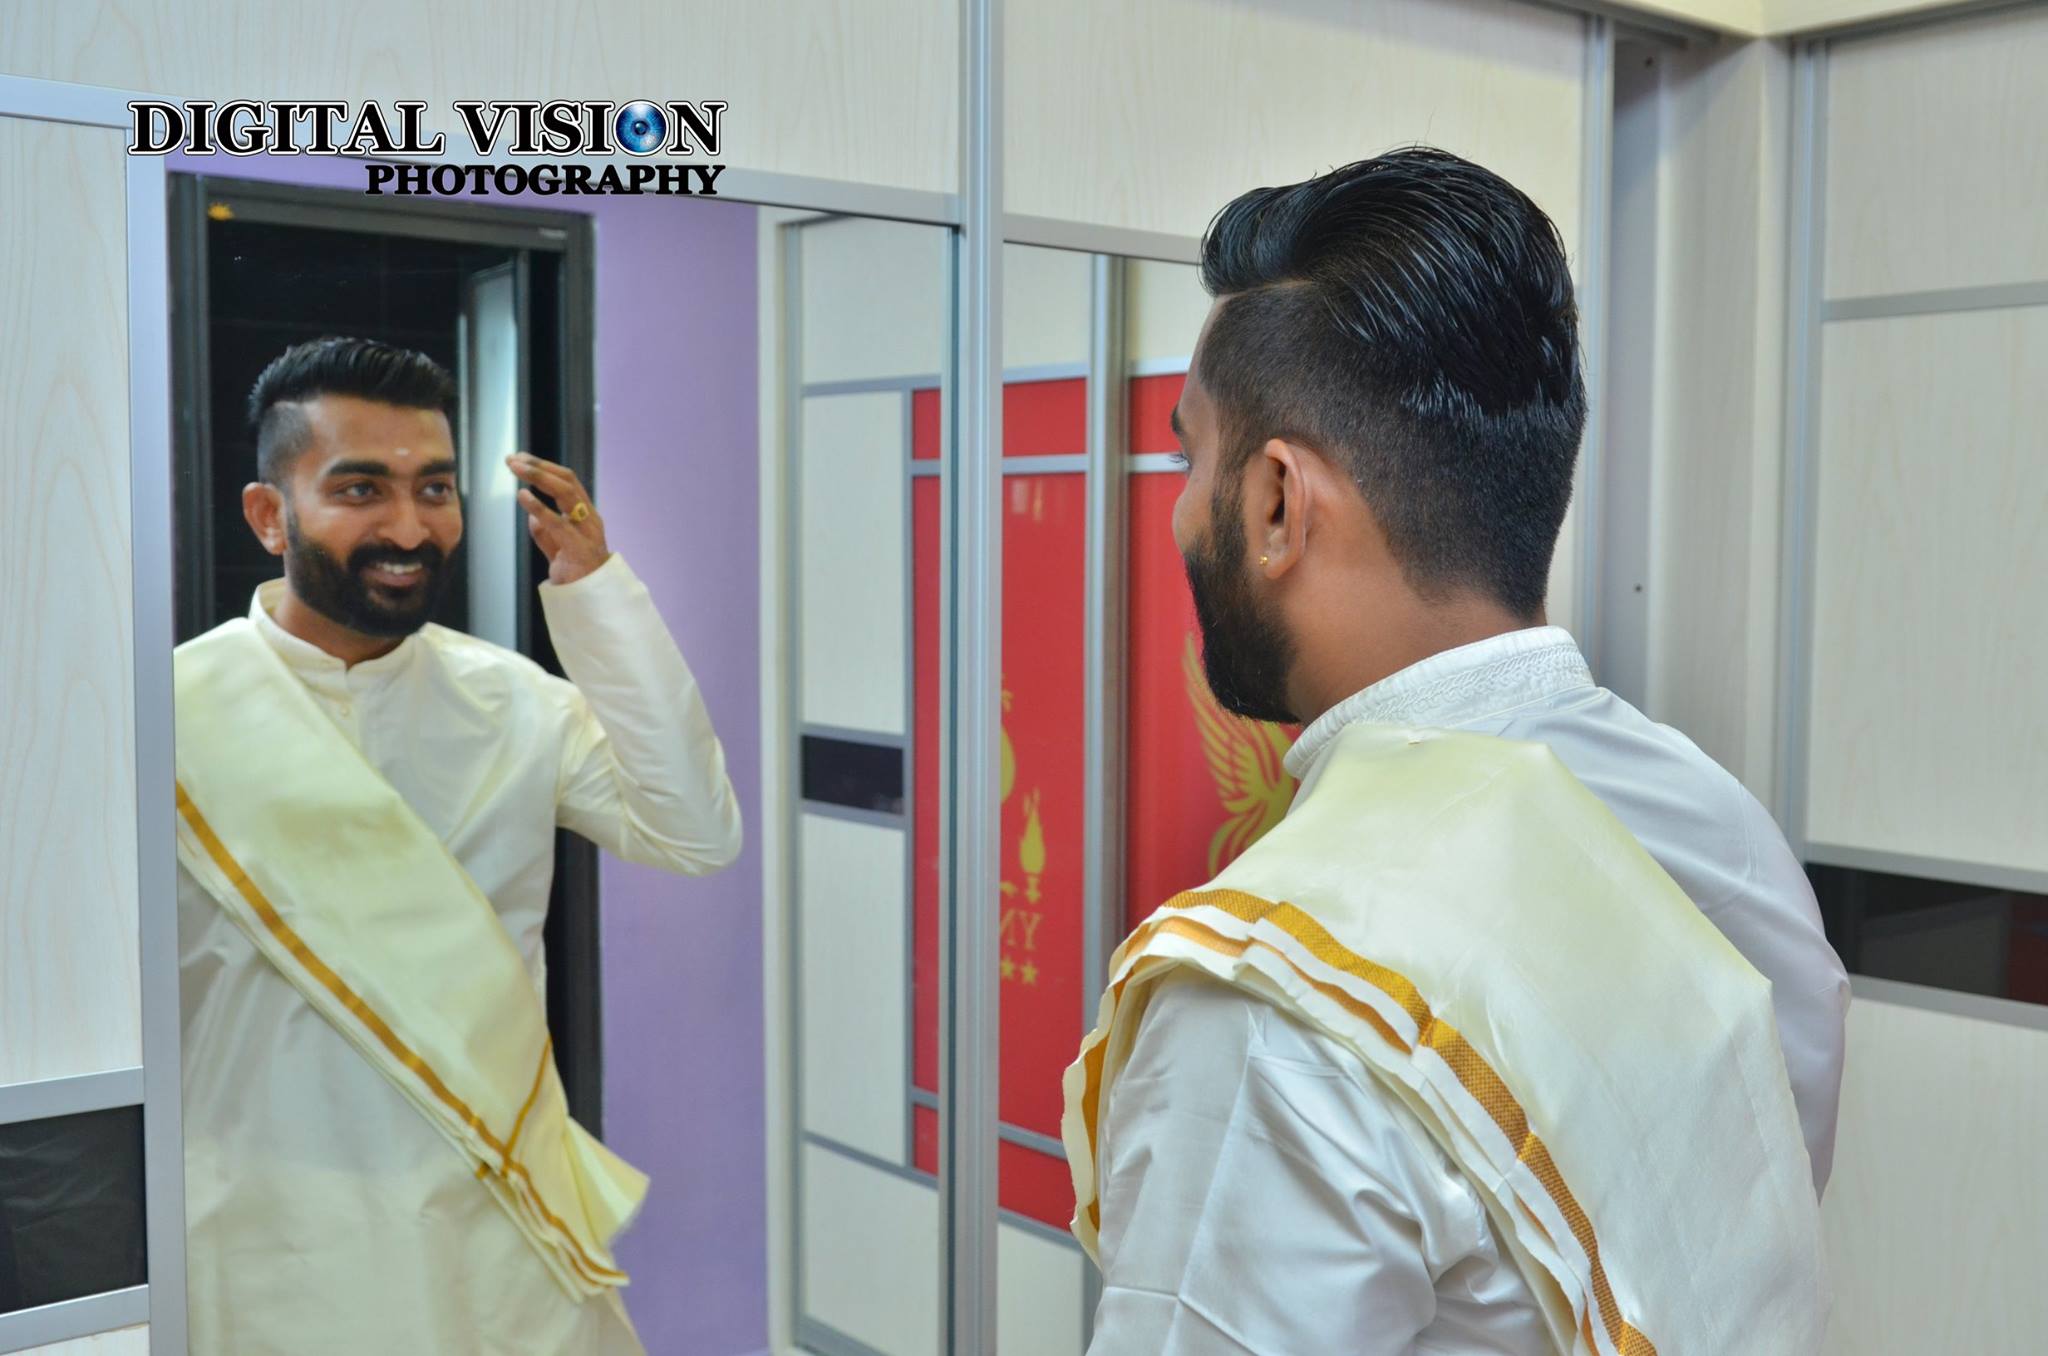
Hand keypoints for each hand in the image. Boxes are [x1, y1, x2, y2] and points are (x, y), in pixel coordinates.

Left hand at [507, 452, 610, 585]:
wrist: (590, 599)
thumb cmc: (575, 571)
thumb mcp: (556, 546)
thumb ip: (545, 530)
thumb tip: (532, 514)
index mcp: (585, 513)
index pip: (567, 480)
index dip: (544, 465)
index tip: (520, 457)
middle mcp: (589, 517)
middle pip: (566, 481)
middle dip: (538, 466)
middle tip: (513, 459)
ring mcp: (587, 531)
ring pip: (566, 494)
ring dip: (539, 477)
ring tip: (516, 469)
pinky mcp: (579, 547)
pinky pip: (558, 523)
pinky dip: (538, 507)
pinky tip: (522, 496)